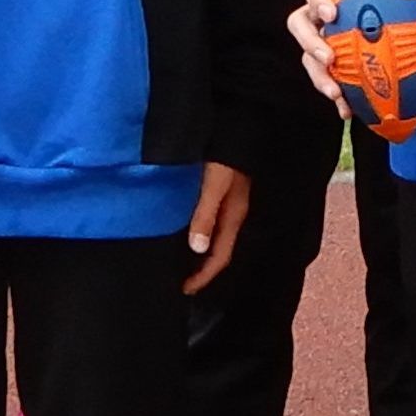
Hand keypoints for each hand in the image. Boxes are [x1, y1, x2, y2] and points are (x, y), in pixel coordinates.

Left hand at [183, 162, 250, 294]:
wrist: (238, 124)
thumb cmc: (226, 155)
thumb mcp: (215, 185)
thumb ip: (206, 215)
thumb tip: (197, 249)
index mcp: (234, 215)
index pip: (220, 256)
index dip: (203, 276)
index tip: (183, 290)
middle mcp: (232, 212)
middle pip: (217, 249)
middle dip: (200, 268)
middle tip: (177, 279)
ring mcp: (227, 201)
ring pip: (212, 234)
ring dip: (197, 250)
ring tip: (177, 258)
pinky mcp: (219, 189)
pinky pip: (207, 218)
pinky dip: (195, 230)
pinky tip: (180, 227)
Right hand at [288, 0, 415, 113]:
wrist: (408, 5)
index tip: (331, 14)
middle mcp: (323, 11)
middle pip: (299, 23)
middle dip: (309, 42)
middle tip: (329, 57)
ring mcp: (326, 37)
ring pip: (308, 57)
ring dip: (318, 75)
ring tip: (335, 92)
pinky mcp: (336, 61)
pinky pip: (330, 79)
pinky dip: (338, 96)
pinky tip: (348, 111)